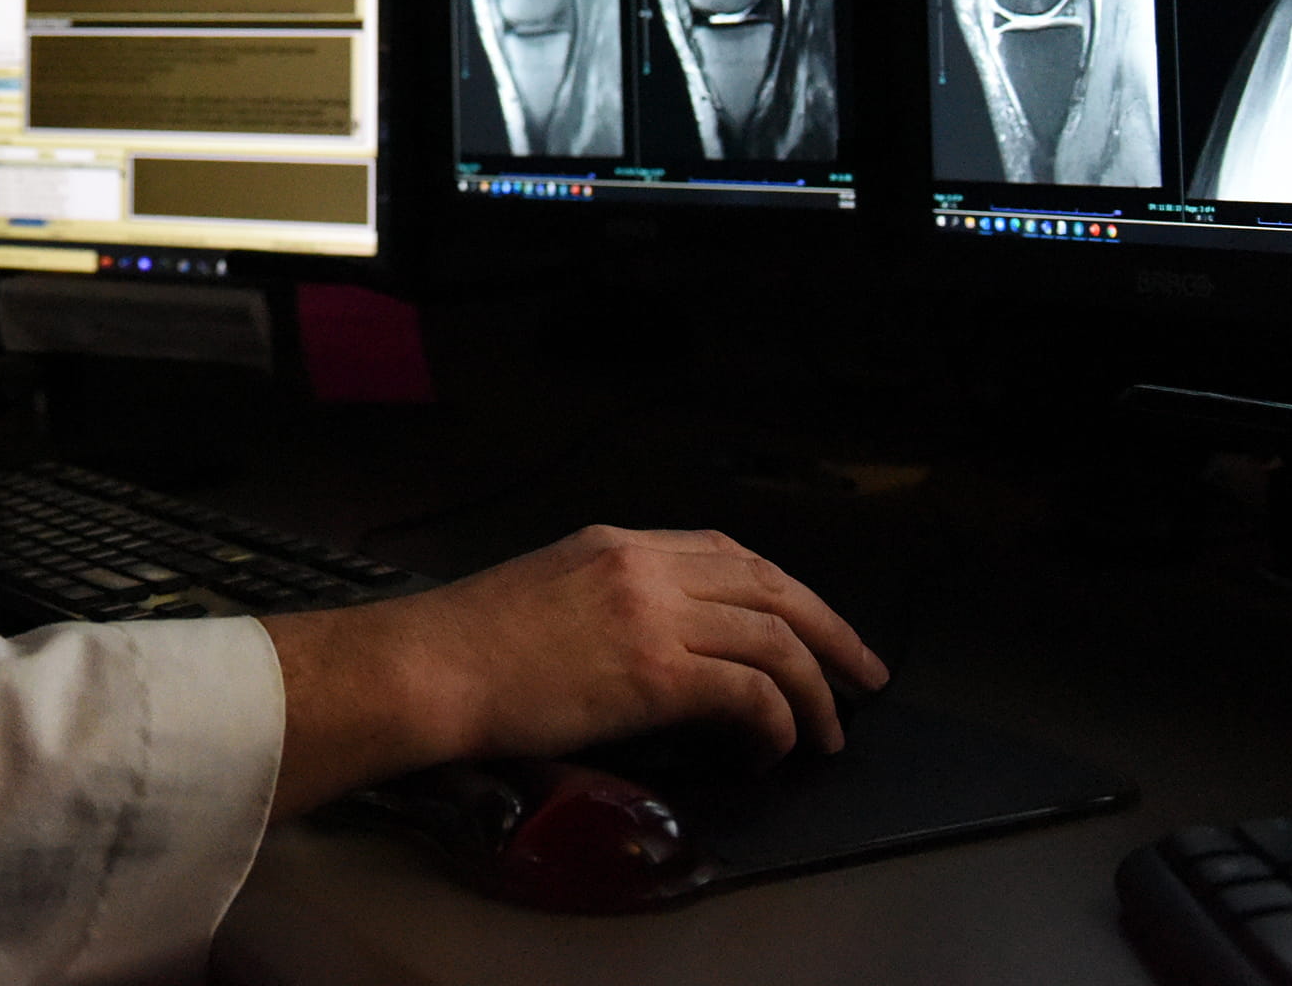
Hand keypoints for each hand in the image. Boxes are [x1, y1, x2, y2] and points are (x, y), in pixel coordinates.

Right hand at [257, 525, 887, 821]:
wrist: (428, 667)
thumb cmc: (466, 646)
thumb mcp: (547, 591)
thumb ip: (609, 602)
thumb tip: (657, 647)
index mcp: (617, 545)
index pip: (729, 553)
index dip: (786, 591)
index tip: (814, 624)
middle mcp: (643, 567)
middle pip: (772, 586)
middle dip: (830, 632)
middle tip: (862, 675)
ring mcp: (651, 615)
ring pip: (774, 637)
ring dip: (814, 691)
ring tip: (826, 731)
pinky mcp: (653, 670)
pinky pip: (749, 690)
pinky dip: (775, 720)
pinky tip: (771, 747)